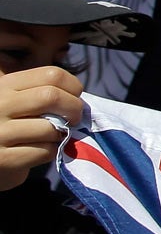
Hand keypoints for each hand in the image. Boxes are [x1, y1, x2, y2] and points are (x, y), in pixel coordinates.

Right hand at [0, 67, 83, 191]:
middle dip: (74, 108)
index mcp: (5, 85)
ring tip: (55, 136)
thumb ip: (45, 93)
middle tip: (75, 119)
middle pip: (51, 97)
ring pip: (49, 128)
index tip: (76, 97)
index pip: (51, 75)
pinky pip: (44, 151)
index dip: (74, 86)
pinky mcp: (4, 158)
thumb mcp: (21, 101)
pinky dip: (52, 151)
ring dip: (61, 134)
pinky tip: (42, 150)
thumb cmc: (14, 125)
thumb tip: (81, 99)